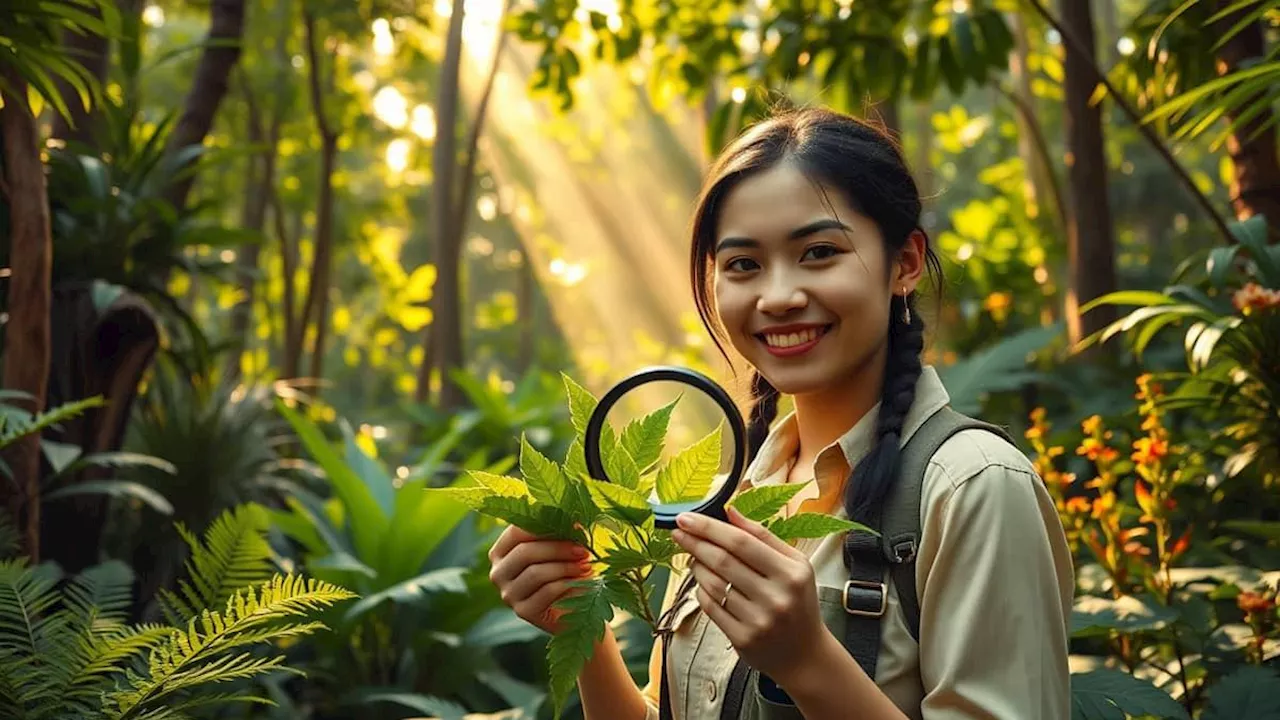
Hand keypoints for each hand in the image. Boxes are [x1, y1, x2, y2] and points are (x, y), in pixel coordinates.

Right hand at [488, 524, 593, 633]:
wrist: (576, 606)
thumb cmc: (567, 570)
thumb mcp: (562, 547)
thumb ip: (561, 531)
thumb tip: (574, 520)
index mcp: (502, 551)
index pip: (516, 532)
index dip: (544, 525)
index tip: (573, 527)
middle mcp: (498, 573)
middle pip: (524, 552)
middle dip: (558, 548)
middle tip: (583, 549)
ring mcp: (508, 594)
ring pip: (536, 573)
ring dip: (565, 567)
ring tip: (585, 565)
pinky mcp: (523, 611)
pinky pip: (546, 592)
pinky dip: (566, 584)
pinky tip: (580, 581)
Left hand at [670, 506, 826, 688]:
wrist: (805, 653)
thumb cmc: (797, 601)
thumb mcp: (794, 564)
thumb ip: (763, 536)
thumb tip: (730, 511)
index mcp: (791, 573)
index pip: (741, 542)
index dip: (710, 528)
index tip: (687, 517)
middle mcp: (776, 597)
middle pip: (723, 561)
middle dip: (695, 542)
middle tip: (678, 531)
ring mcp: (759, 620)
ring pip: (713, 584)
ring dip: (696, 566)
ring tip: (693, 556)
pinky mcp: (743, 639)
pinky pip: (711, 607)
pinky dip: (701, 590)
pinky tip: (703, 582)